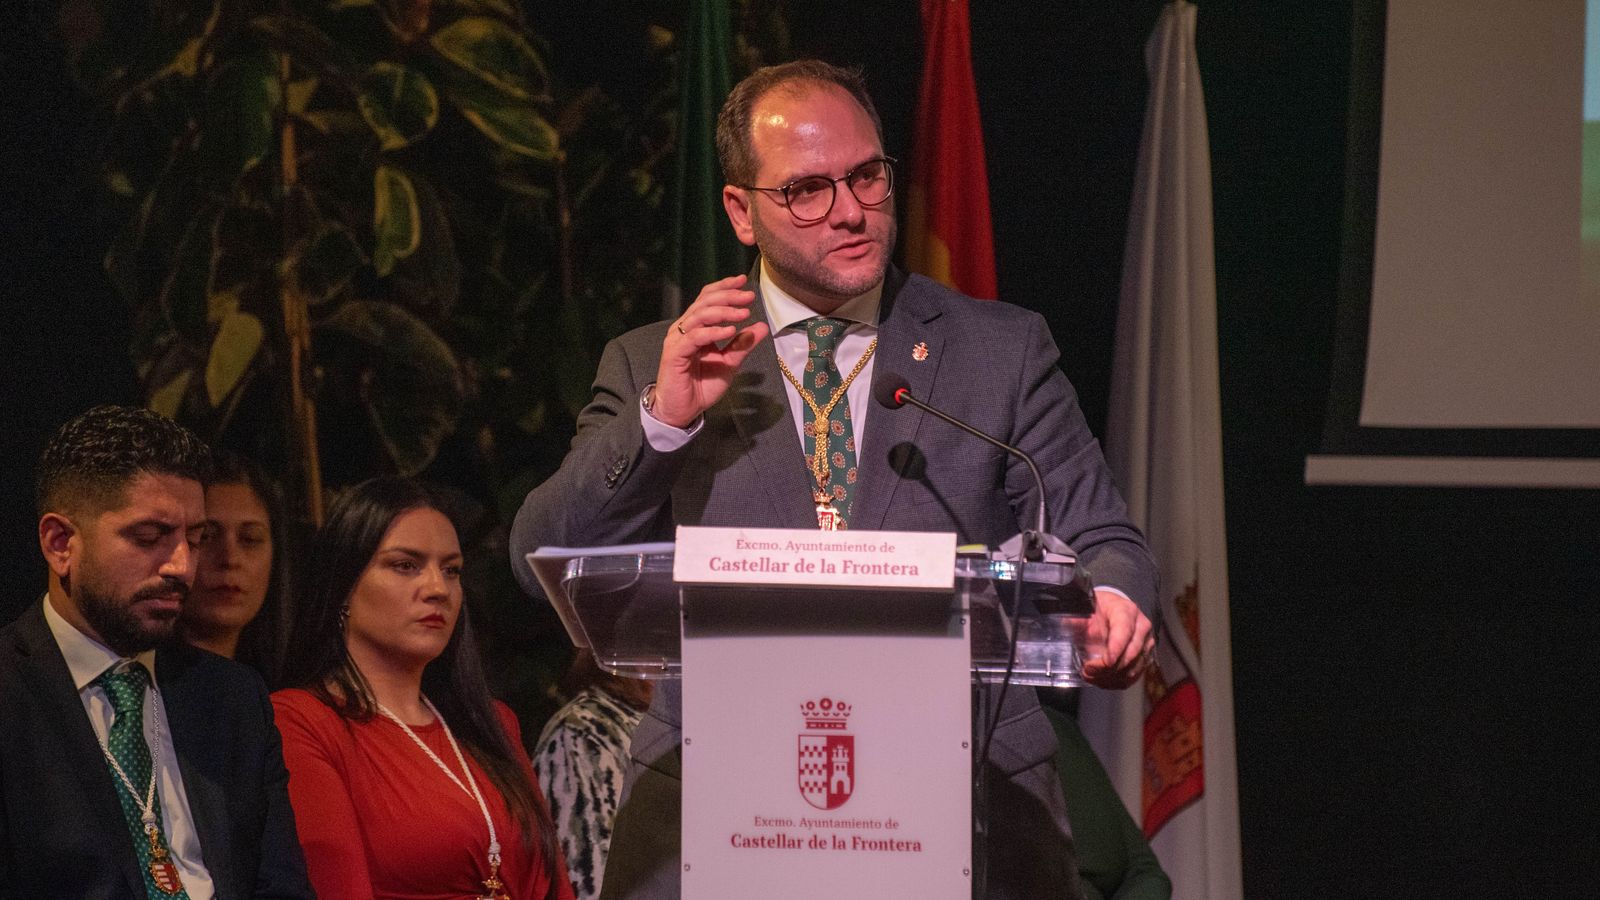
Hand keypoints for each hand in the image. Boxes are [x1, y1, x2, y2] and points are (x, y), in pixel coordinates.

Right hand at [651, 274, 770, 427]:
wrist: (682, 411)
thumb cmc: (701, 386)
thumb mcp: (729, 364)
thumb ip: (742, 345)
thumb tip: (761, 326)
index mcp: (696, 327)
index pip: (708, 299)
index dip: (724, 287)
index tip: (744, 281)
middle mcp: (684, 329)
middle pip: (705, 303)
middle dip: (728, 296)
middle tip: (749, 296)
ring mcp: (678, 340)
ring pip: (699, 316)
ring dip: (723, 312)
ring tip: (744, 313)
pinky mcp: (675, 354)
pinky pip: (695, 337)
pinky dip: (713, 332)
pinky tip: (730, 331)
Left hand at [1080, 588, 1155, 688]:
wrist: (1110, 612)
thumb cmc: (1100, 610)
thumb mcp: (1086, 609)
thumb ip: (1077, 618)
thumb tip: (1069, 622)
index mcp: (1126, 611)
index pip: (1125, 631)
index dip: (1116, 648)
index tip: (1106, 662)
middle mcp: (1141, 627)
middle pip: (1131, 653)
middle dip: (1108, 667)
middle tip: (1088, 670)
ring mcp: (1146, 644)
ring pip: (1132, 668)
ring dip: (1110, 677)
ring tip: (1090, 675)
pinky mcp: (1145, 658)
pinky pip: (1132, 677)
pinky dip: (1115, 682)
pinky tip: (1100, 680)